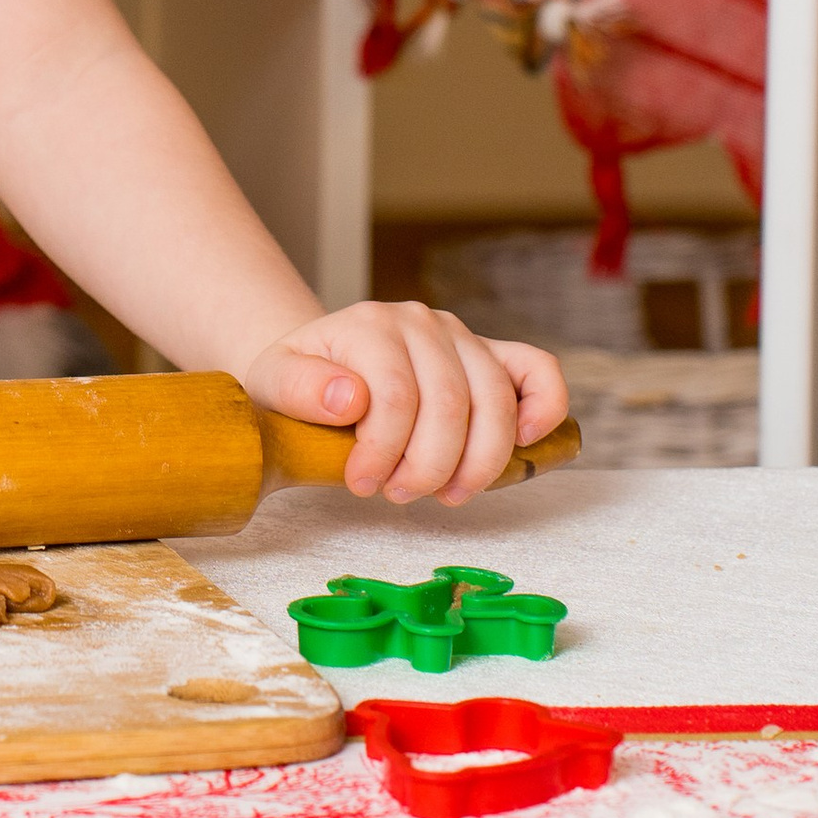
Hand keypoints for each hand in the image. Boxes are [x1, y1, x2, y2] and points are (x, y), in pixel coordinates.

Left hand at [245, 304, 570, 506]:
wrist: (319, 369)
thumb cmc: (300, 384)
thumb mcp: (273, 383)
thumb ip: (299, 387)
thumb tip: (350, 396)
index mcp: (369, 324)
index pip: (395, 395)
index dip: (384, 452)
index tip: (362, 485)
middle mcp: (422, 322)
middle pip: (450, 403)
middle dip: (429, 466)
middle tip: (399, 495)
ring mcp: (462, 337)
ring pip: (496, 400)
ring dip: (477, 461)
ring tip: (444, 493)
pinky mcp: (492, 355)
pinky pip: (538, 371)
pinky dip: (544, 408)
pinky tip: (523, 444)